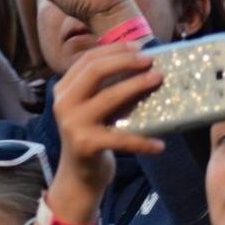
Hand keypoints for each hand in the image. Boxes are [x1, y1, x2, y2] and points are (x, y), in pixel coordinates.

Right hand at [52, 43, 164, 198]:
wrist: (78, 176)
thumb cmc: (93, 135)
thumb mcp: (93, 108)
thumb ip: (106, 88)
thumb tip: (142, 64)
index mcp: (64, 89)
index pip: (88, 60)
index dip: (114, 49)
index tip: (139, 47)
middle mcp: (64, 103)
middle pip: (95, 71)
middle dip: (125, 61)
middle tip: (150, 61)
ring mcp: (73, 124)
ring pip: (109, 97)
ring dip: (137, 86)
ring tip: (158, 80)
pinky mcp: (86, 145)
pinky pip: (121, 139)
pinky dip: (143, 142)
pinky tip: (160, 145)